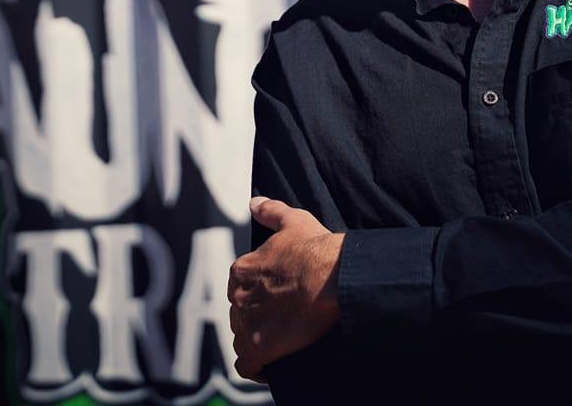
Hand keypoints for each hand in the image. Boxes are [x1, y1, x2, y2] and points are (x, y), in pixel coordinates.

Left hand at [228, 197, 343, 381]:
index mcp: (242, 269)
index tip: (277, 296)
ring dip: (256, 341)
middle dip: (256, 317)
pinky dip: (256, 367)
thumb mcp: (292, 220)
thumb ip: (270, 210)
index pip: (241, 286)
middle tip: (282, 319)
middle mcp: (239, 296)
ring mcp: (247, 323)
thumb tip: (254, 203)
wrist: (332, 277)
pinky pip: (247, 365)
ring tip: (280, 342)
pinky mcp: (258, 348)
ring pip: (241, 338)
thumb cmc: (314, 247)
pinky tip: (271, 365)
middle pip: (240, 312)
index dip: (258, 292)